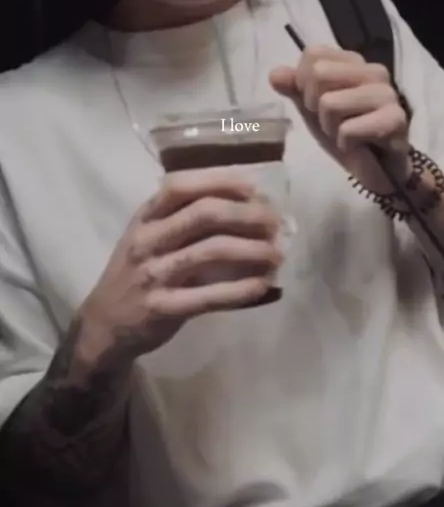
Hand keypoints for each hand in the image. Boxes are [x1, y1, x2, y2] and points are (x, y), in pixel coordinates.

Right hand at [77, 169, 281, 369]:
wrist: (104, 324)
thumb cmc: (137, 272)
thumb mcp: (149, 236)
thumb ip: (183, 218)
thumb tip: (245, 204)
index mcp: (145, 217)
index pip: (180, 186)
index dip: (219, 181)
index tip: (252, 186)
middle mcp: (147, 240)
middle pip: (202, 214)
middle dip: (245, 214)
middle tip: (274, 222)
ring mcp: (153, 274)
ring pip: (210, 251)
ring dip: (251, 250)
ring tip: (277, 253)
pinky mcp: (163, 308)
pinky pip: (209, 296)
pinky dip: (241, 290)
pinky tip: (263, 285)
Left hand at [270, 45, 410, 192]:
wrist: (377, 168)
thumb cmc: (346, 133)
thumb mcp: (313, 109)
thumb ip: (295, 88)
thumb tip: (274, 75)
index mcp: (354, 62)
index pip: (313, 54)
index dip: (304, 84)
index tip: (319, 104)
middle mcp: (374, 71)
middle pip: (319, 74)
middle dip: (316, 107)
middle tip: (335, 122)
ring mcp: (387, 94)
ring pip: (330, 103)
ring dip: (331, 128)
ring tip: (348, 134)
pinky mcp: (395, 120)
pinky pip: (348, 130)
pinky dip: (346, 144)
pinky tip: (361, 146)